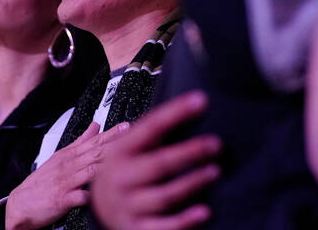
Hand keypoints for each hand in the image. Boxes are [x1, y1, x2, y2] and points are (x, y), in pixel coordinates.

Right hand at [6, 122, 128, 229]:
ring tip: (123, 160)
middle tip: (130, 135)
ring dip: (107, 165)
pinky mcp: (62, 200)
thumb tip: (96, 125)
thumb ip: (80, 142)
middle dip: (114, 143)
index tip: (127, 126)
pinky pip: (79, 196)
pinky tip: (102, 192)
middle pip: (95, 152)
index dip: (111, 133)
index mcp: (69, 155)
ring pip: (90, 171)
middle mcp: (68, 166)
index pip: (93, 141)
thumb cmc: (42, 182)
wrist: (19, 204)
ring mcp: (65, 182)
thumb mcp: (60, 157)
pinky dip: (90, 194)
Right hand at [92, 92, 220, 229]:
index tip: (200, 101)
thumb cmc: (124, 171)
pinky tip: (204, 211)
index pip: (151, 127)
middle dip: (189, 152)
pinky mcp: (138, 229)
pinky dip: (185, 221)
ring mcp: (129, 206)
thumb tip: (191, 106)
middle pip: (159, 164)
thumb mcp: (129, 148)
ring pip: (164, 196)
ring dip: (191, 183)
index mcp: (121, 151)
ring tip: (214, 171)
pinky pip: (164, 227)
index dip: (176, 112)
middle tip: (215, 143)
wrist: (101, 208)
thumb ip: (154, 131)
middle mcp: (122, 178)